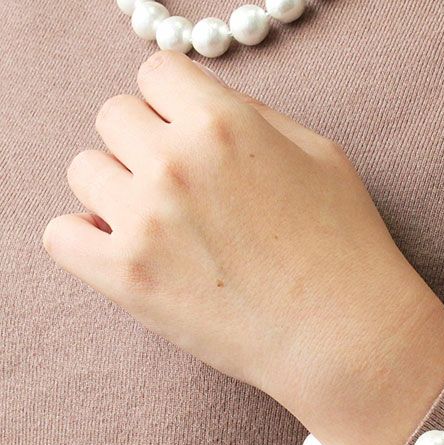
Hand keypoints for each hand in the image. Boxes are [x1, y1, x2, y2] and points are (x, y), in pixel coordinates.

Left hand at [43, 51, 443, 444]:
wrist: (348, 337)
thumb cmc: (346, 249)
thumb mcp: (319, 157)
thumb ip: (251, 119)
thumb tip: (201, 111)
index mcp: (222, 123)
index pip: (155, 74)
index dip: (173, 104)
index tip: (187, 134)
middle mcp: (174, 162)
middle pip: (114, 118)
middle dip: (146, 144)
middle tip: (183, 188)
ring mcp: (145, 222)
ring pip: (85, 173)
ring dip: (118, 191)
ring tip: (162, 226)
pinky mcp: (127, 281)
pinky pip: (60, 236)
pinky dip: (84, 240)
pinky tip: (125, 251)